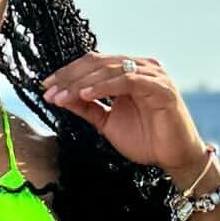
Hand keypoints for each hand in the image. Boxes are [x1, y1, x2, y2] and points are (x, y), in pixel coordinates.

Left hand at [39, 54, 207, 175]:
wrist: (174, 158)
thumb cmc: (146, 140)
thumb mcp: (107, 122)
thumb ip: (87, 107)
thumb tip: (60, 96)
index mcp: (128, 72)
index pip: (93, 64)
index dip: (67, 73)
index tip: (45, 87)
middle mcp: (141, 67)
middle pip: (98, 62)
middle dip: (69, 77)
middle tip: (49, 91)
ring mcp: (152, 75)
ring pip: (110, 69)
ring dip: (81, 82)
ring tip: (61, 96)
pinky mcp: (161, 88)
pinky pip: (127, 81)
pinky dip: (104, 86)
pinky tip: (85, 94)